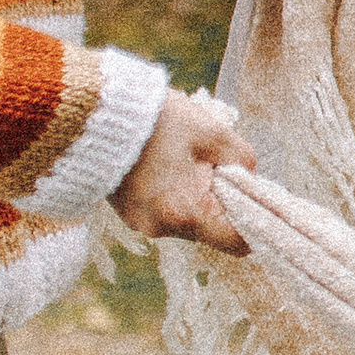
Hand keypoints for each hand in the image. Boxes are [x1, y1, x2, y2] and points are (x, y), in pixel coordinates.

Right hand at [110, 87, 257, 256]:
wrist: (94, 112)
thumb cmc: (157, 120)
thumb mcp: (214, 134)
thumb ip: (243, 162)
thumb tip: (251, 182)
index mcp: (187, 213)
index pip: (239, 243)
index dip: (257, 225)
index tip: (259, 202)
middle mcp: (163, 228)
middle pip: (213, 231)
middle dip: (224, 203)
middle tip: (220, 168)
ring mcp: (142, 224)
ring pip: (191, 221)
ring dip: (198, 197)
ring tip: (187, 160)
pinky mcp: (130, 215)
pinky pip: (167, 213)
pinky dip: (176, 195)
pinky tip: (168, 165)